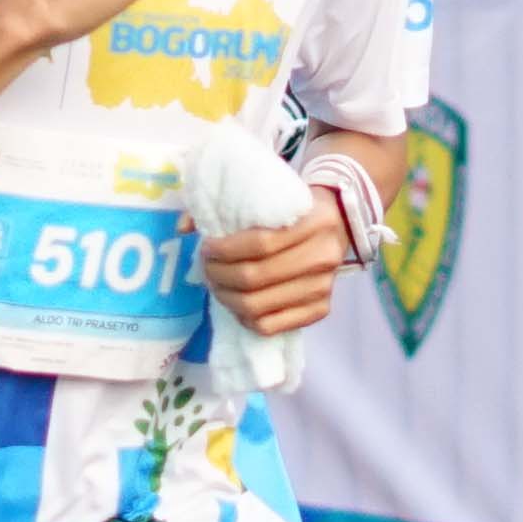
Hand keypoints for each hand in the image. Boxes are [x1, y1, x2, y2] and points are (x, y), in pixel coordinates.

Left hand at [199, 210, 343, 340]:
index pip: (260, 244)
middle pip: (255, 278)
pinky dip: (246, 319)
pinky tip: (237, 306)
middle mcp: (323, 256)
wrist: (339, 221)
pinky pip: (272, 326)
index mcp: (313, 223)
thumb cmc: (297, 208)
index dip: (225, 250)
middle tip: (207, 269)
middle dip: (219, 275)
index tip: (207, 248)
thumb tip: (183, 227)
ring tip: (217, 286)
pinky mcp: (321, 309)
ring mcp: (324, 287)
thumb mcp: (271, 196)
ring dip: (227, 299)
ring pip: (259, 307)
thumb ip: (228, 206)